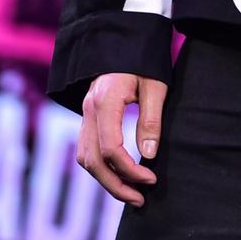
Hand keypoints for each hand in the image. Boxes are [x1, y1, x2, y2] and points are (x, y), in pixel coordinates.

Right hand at [74, 72, 167, 204]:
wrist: (125, 40)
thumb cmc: (145, 60)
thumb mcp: (156, 86)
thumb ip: (151, 120)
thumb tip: (149, 155)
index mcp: (105, 101)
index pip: (111, 148)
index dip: (130, 170)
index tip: (151, 178)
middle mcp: (88, 109)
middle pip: (93, 160)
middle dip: (115, 185)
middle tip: (139, 199)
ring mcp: (84, 113)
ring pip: (85, 158)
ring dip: (105, 179)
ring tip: (130, 192)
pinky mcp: (87, 116)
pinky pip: (86, 149)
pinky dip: (100, 167)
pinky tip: (119, 175)